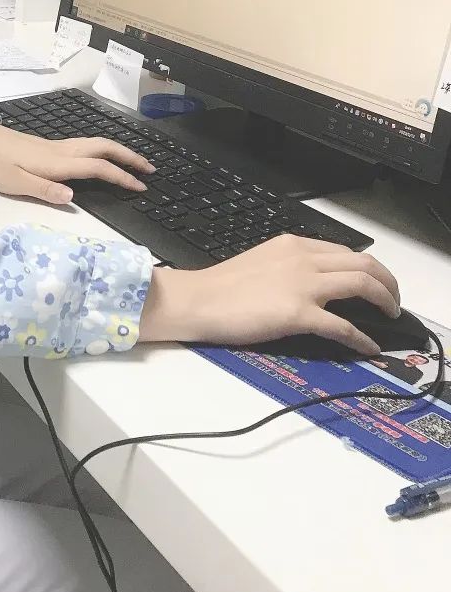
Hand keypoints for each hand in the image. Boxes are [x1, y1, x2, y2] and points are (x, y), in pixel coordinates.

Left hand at [0, 112, 153, 205]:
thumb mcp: (13, 183)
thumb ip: (44, 190)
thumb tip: (73, 196)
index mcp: (56, 163)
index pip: (97, 168)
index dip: (121, 177)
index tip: (141, 186)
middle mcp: (61, 151)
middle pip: (104, 148)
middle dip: (129, 157)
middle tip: (150, 169)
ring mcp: (56, 146)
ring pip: (96, 144)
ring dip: (119, 151)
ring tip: (134, 163)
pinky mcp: (50, 147)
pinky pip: (86, 145)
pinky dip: (104, 150)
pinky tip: (103, 158)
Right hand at [140, 235, 400, 354]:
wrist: (198, 300)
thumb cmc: (221, 287)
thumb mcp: (262, 262)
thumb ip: (289, 267)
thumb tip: (313, 285)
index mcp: (293, 245)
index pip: (345, 252)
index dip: (368, 268)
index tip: (375, 282)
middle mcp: (303, 259)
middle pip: (363, 264)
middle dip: (387, 282)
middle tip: (392, 300)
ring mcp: (302, 285)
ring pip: (362, 285)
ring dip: (384, 301)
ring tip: (390, 315)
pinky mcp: (298, 314)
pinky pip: (343, 326)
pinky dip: (362, 338)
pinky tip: (368, 346)